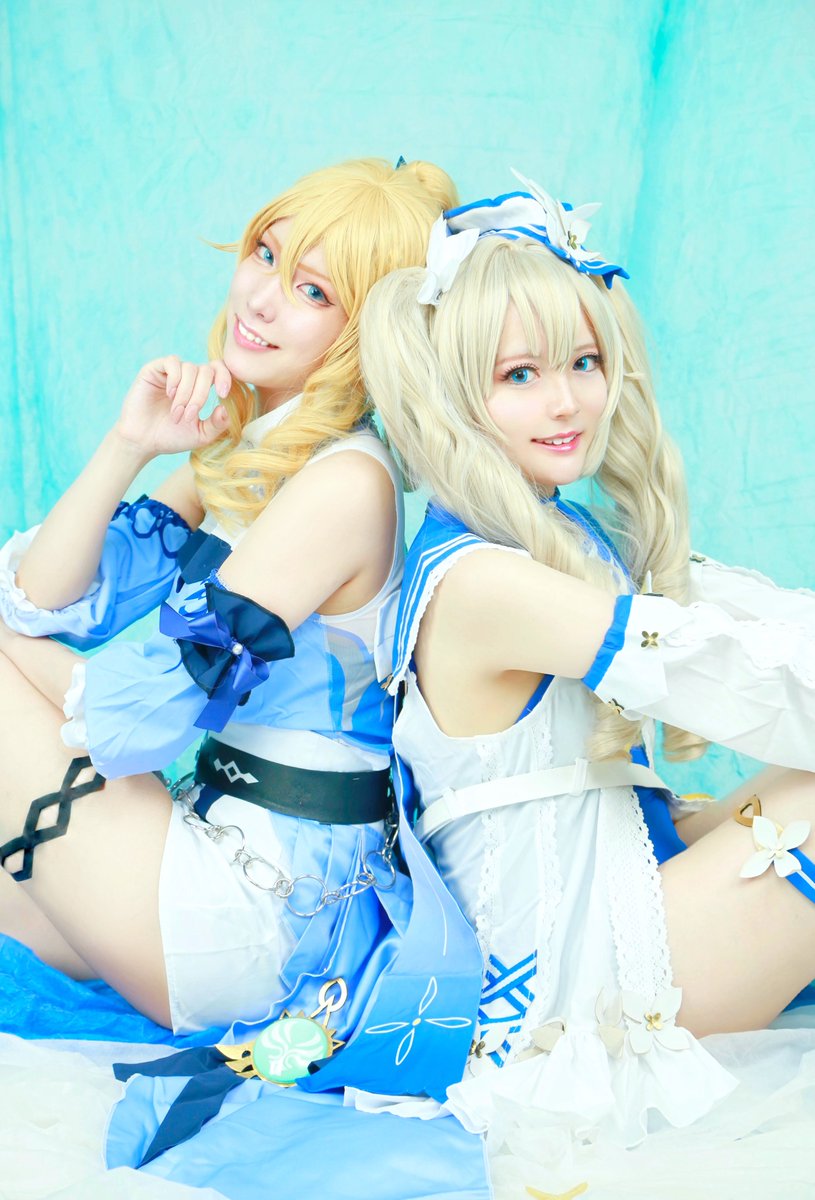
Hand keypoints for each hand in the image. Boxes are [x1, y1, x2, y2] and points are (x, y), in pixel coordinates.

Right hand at [113, 357, 231, 460]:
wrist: (143, 441)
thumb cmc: (172, 437)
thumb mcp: (202, 435)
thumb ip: (218, 424)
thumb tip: (226, 408)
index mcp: (202, 388)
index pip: (219, 370)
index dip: (225, 377)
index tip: (223, 394)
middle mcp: (188, 377)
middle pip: (206, 371)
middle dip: (201, 395)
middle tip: (189, 416)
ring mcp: (172, 372)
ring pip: (190, 368)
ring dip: (186, 394)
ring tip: (176, 414)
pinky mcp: (154, 369)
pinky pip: (172, 362)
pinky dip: (175, 379)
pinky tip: (170, 394)